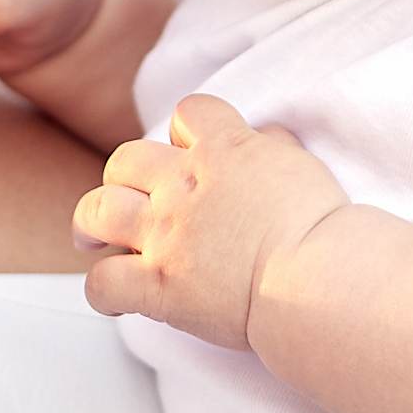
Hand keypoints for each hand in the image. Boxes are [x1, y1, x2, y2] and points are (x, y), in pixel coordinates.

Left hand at [75, 95, 346, 349]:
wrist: (317, 277)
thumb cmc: (322, 229)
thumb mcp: (301, 165)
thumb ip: (274, 146)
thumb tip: (265, 137)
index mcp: (225, 151)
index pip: (187, 114)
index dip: (184, 131)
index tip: (188, 152)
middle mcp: (184, 186)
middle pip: (126, 160)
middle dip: (123, 177)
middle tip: (130, 197)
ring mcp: (165, 235)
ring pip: (97, 211)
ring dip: (91, 223)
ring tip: (92, 236)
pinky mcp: (158, 286)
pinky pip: (103, 283)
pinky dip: (102, 291)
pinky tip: (114, 298)